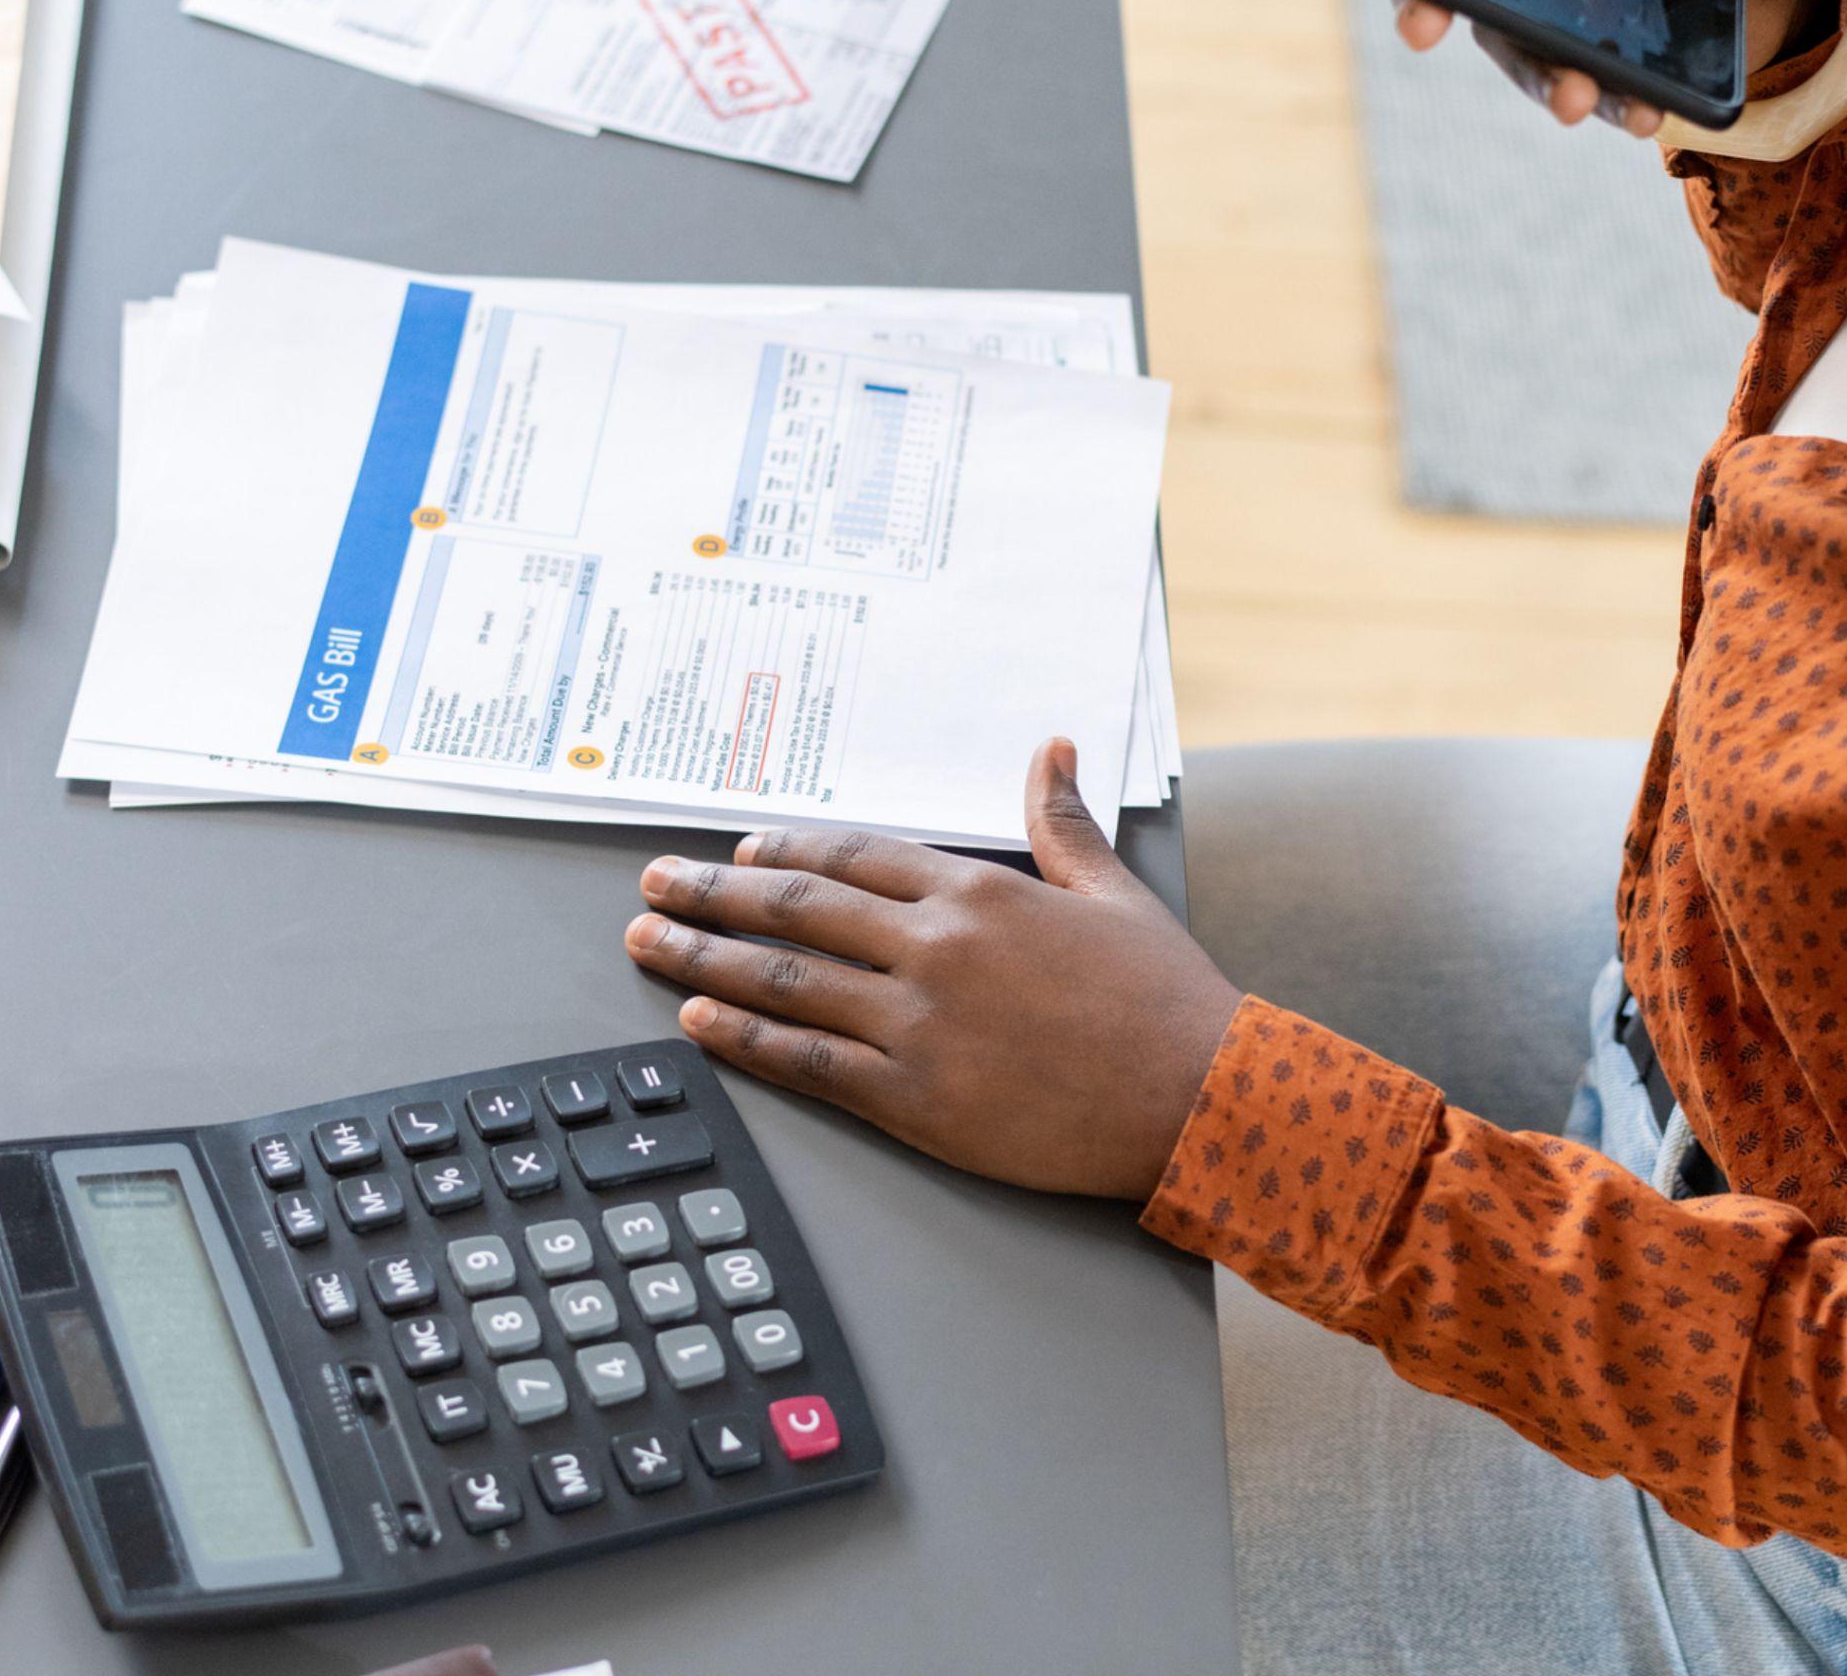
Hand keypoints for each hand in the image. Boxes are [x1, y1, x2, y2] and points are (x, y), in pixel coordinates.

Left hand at [621, 739, 1242, 1200]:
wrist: (1198, 1099)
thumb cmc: (1163, 998)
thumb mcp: (1113, 892)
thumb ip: (1063, 821)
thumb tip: (1052, 747)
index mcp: (979, 893)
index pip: (854, 858)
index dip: (785, 852)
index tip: (739, 849)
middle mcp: (935, 948)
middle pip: (798, 909)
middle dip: (713, 893)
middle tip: (653, 884)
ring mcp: (919, 1025)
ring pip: (787, 980)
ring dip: (705, 957)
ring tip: (648, 943)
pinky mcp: (916, 1099)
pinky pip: (808, 1063)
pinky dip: (745, 1037)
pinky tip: (699, 1020)